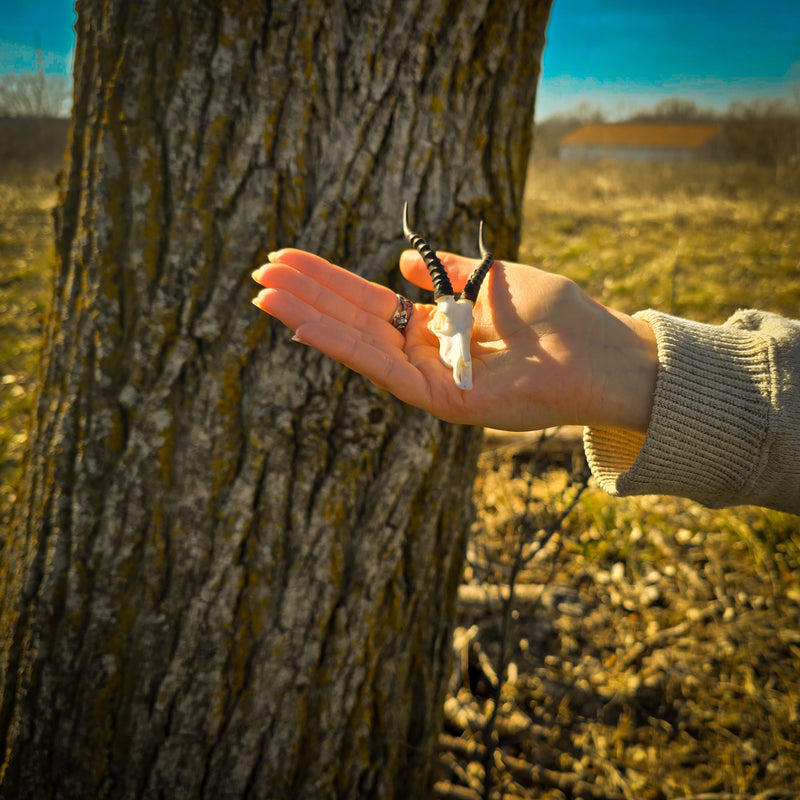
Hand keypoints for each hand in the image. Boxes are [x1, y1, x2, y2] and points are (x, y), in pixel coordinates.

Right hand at [251, 248, 656, 431]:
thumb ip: (448, 273)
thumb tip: (402, 260)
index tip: (289, 260)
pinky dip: (340, 344)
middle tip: (260, 273)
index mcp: (437, 330)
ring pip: (359, 346)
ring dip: (309, 318)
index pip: (371, 304)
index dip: (330, 283)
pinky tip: (302, 322)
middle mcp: (426, 358)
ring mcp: (431, 382)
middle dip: (308, 298)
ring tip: (264, 292)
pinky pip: (383, 368)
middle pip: (356, 323)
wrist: (605, 356)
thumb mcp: (495, 282)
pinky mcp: (441, 401)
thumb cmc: (560, 319)